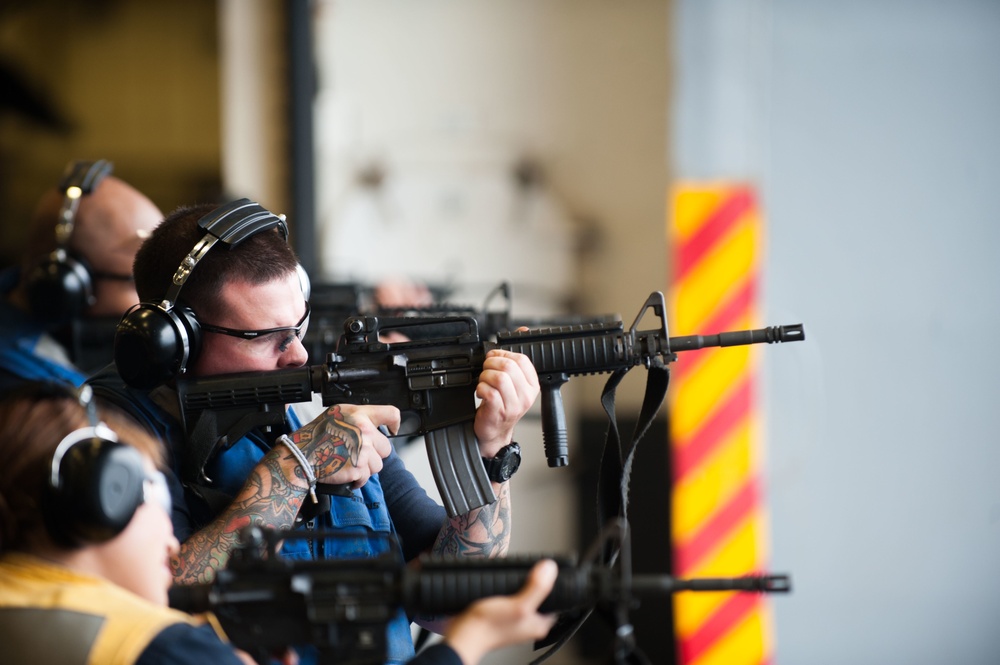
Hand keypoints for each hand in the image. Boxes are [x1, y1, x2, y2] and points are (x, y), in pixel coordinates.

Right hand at [293, 404, 398, 489]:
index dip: (395, 423)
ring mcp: (362, 450)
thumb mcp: (337, 414)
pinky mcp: (358, 468)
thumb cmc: (314, 437)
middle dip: (374, 454)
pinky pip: (366, 477)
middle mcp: (364, 431)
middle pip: (385, 448)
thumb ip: (358, 419)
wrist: (301, 456)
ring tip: (349, 463)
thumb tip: (373, 426)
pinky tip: (346, 473)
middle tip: (356, 454)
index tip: (393, 429)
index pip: (391, 413)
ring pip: (378, 465)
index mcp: (359, 415)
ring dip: (366, 468)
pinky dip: (357, 479)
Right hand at [443, 559, 558, 664]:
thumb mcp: (518, 605)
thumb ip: (537, 588)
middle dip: (536, 581)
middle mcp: (529, 623)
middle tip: (532, 569)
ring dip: (520, 583)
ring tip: (516, 574)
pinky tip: (503, 582)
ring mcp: (515, 619)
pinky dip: (508, 587)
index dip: (554, 584)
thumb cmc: (487, 627)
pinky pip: (510, 596)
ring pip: (524, 594)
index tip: (549, 570)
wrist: (462, 635)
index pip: (556, 600)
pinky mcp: (502, 614)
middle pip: (540, 595)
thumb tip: (550, 568)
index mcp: (539, 624)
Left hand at [474, 348, 538, 457]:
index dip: (504, 353)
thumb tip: (523, 330)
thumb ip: (517, 357)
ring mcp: (514, 405)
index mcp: (533, 385)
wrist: (494, 431)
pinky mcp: (499, 412)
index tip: (495, 356)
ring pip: (498, 378)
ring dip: (485, 376)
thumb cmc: (503, 404)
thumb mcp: (514, 381)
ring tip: (483, 381)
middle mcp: (526, 396)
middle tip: (486, 369)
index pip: (522, 360)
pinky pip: (489, 392)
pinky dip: (480, 388)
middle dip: (491, 363)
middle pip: (509, 367)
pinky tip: (481, 392)